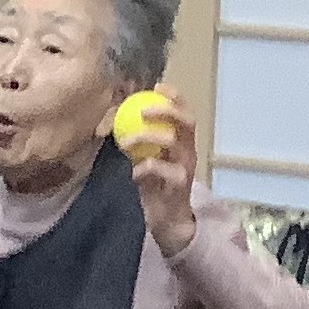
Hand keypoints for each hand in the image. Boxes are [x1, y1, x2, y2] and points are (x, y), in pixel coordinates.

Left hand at [129, 88, 197, 256]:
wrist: (168, 222)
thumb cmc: (157, 188)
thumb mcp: (147, 160)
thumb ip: (140, 142)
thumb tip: (118, 118)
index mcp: (184, 143)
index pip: (185, 113)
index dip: (174, 97)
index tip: (156, 87)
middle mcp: (189, 152)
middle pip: (186, 121)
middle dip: (166, 110)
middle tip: (142, 109)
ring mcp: (186, 168)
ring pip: (173, 141)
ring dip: (147, 136)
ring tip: (127, 141)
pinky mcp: (179, 185)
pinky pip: (162, 169)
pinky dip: (145, 166)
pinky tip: (133, 172)